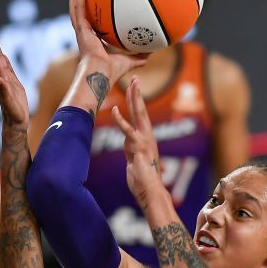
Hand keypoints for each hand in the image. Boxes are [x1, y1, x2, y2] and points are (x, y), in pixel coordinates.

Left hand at [0, 28, 29, 129]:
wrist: (15, 124)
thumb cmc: (13, 115)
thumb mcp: (9, 103)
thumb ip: (3, 90)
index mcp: (2, 79)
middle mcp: (3, 77)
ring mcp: (8, 81)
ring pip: (2, 61)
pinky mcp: (13, 85)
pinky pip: (9, 69)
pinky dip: (6, 60)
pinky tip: (4, 57)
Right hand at [69, 0, 148, 83]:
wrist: (101, 74)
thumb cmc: (111, 72)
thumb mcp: (129, 61)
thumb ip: (139, 57)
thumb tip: (152, 52)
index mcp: (93, 41)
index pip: (91, 24)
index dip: (91, 14)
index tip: (94, 4)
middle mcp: (85, 34)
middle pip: (81, 13)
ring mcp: (81, 31)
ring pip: (76, 8)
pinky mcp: (81, 28)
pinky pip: (78, 8)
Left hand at [111, 77, 166, 207]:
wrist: (151, 190)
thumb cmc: (144, 180)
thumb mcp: (137, 162)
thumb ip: (135, 154)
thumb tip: (134, 153)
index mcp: (146, 138)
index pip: (141, 115)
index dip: (137, 101)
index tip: (134, 87)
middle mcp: (147, 136)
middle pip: (141, 110)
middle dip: (137, 93)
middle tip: (135, 77)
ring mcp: (143, 140)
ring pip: (138, 114)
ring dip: (135, 98)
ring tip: (132, 84)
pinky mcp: (137, 146)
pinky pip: (128, 130)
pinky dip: (121, 119)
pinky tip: (116, 109)